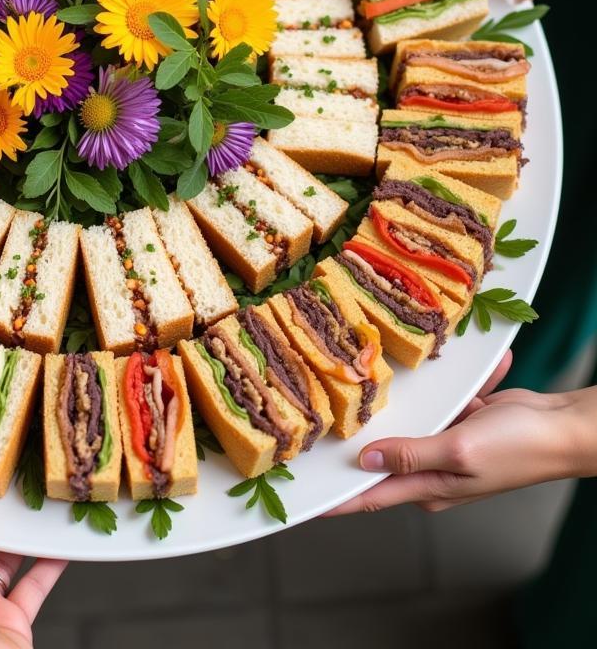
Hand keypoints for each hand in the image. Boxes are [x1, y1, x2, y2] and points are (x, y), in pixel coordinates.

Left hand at [329, 352, 595, 513]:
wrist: (565, 426)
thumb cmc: (519, 446)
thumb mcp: (458, 450)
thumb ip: (411, 454)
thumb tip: (367, 460)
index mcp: (428, 486)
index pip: (370, 495)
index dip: (336, 499)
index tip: (303, 497)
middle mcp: (432, 469)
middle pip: (383, 455)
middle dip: (356, 437)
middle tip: (319, 415)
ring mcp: (447, 445)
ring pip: (410, 422)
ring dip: (404, 401)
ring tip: (372, 376)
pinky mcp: (462, 421)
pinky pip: (443, 401)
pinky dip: (446, 386)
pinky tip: (451, 368)